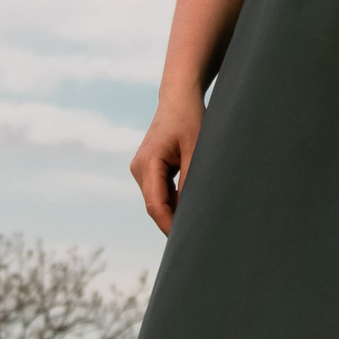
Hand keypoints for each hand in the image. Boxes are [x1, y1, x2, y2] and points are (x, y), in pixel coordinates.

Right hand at [131, 91, 203, 234]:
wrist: (179, 97)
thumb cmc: (189, 119)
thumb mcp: (196, 149)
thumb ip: (192, 178)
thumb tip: (193, 210)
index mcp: (147, 164)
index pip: (155, 205)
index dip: (169, 225)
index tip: (186, 241)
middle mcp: (139, 169)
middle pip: (156, 206)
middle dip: (173, 222)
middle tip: (197, 238)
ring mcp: (142, 169)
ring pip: (158, 201)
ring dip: (175, 211)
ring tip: (198, 223)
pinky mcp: (149, 169)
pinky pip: (160, 192)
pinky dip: (175, 201)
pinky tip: (192, 205)